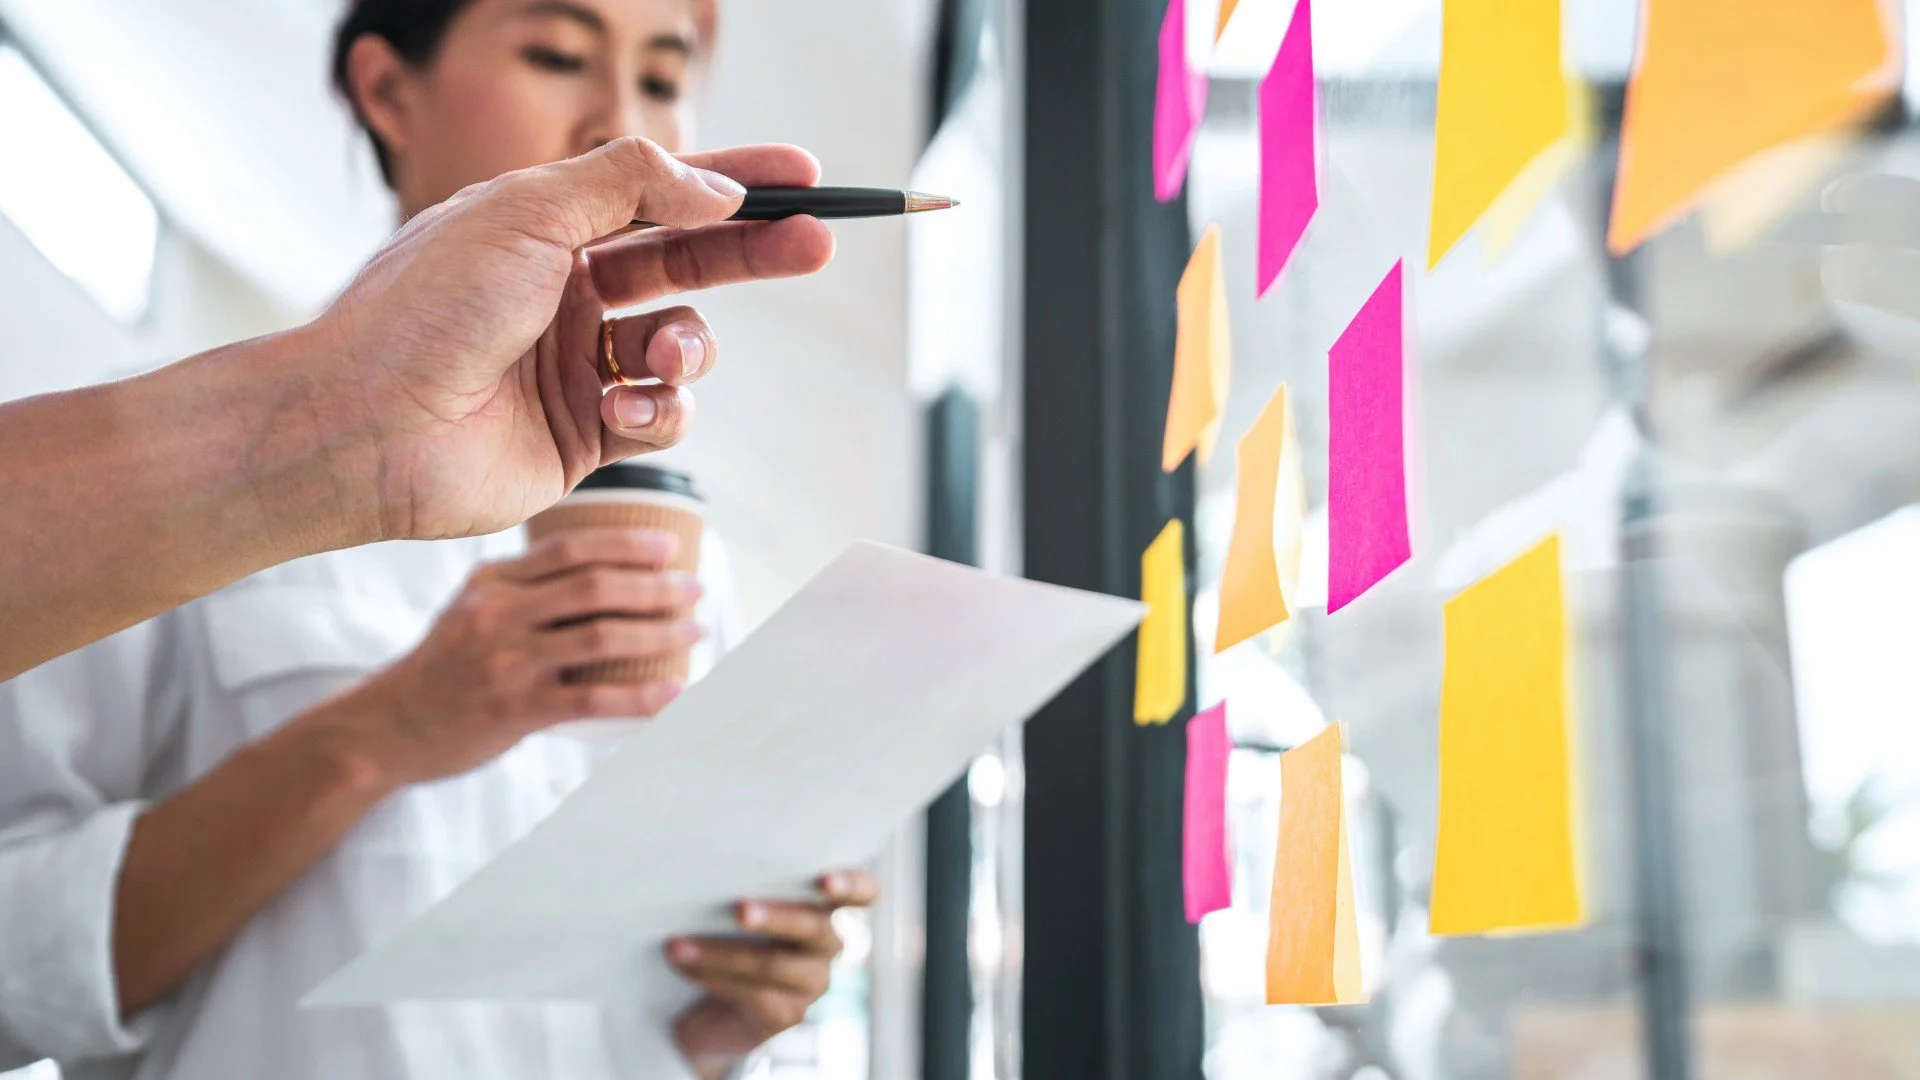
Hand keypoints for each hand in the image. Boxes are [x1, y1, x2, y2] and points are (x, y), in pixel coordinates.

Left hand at [310, 137, 833, 541]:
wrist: (366, 427)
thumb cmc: (425, 311)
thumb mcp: (527, 212)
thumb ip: (630, 185)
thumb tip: (714, 188)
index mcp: (547, 229)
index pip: (662, 193)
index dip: (735, 183)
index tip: (801, 177)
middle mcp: (567, 293)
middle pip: (691, 264)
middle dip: (753, 254)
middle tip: (815, 244)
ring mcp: (578, 366)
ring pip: (684, 347)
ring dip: (690, 349)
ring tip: (663, 358)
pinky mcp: (585, 436)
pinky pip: (662, 417)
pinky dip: (657, 412)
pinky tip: (619, 411)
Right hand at [328, 527, 700, 786]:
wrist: (385, 728)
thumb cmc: (444, 668)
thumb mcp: (471, 609)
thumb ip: (525, 589)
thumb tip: (606, 574)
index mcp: (491, 582)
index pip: (569, 548)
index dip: (626, 543)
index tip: (669, 545)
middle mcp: (497, 615)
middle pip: (594, 588)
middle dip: (656, 587)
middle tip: (695, 590)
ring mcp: (505, 663)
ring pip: (600, 638)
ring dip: (657, 634)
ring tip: (694, 632)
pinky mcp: (513, 710)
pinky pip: (592, 700)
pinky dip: (640, 697)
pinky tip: (672, 692)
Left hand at [668, 870, 882, 1079]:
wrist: (712, 1006)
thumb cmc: (729, 934)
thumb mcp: (742, 906)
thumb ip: (745, 886)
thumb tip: (706, 865)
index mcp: (823, 906)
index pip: (863, 893)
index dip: (853, 885)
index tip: (825, 880)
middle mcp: (828, 943)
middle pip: (815, 927)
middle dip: (777, 917)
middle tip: (740, 910)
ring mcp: (812, 981)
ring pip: (775, 964)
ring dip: (723, 953)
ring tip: (681, 943)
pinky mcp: (789, 1013)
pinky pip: (753, 994)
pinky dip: (712, 976)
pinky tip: (685, 964)